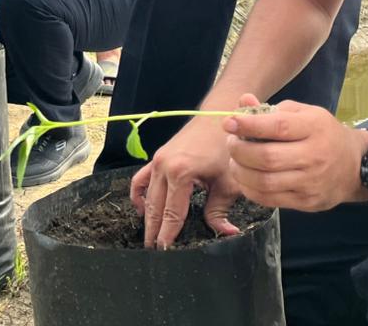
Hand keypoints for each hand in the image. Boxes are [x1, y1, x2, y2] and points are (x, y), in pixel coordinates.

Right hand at [130, 115, 241, 248]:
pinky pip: (140, 179)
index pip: (171, 213)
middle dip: (153, 230)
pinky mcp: (157, 157)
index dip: (167, 234)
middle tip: (153, 252)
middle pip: (155, 207)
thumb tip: (226, 233)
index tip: (163, 252)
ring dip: (147, 216)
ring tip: (150, 235)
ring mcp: (157, 160)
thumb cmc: (227, 146)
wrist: (220, 116)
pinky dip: (139, 195)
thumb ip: (220, 210)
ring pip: (147, 196)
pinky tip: (143, 208)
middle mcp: (163, 166)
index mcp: (180, 173)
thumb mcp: (228, 181)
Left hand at [225, 96, 367, 212]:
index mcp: (314, 128)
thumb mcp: (304, 114)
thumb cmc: (323, 134)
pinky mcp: (306, 202)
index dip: (248, 125)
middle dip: (239, 150)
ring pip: (265, 182)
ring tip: (234, 161)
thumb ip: (272, 110)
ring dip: (240, 172)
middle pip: (267, 158)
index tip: (228, 122)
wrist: (354, 167)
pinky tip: (245, 178)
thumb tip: (243, 102)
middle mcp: (314, 156)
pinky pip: (270, 199)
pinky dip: (250, 189)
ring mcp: (311, 182)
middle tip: (231, 143)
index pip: (277, 126)